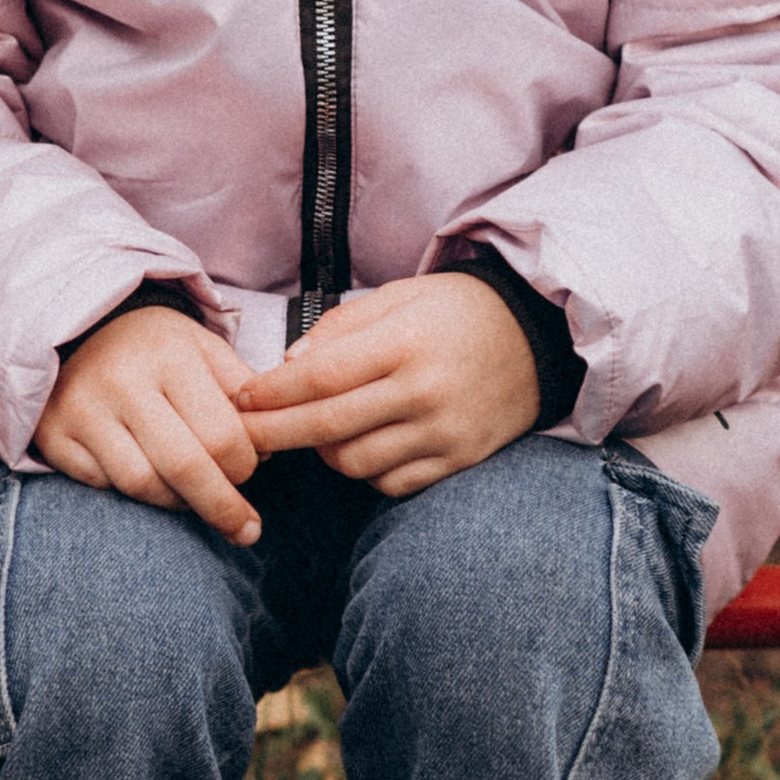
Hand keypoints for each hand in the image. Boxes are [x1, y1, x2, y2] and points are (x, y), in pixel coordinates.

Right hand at [36, 306, 261, 543]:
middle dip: (222, 507)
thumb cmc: (153, 346)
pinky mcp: (53, 434)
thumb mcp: (203, 348)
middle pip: (183, 467)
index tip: (249, 472)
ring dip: (177, 502)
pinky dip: (132, 493)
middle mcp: (121, 380)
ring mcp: (81, 409)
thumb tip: (269, 448)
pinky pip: (102, 485)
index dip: (244, 467)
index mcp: (169, 354)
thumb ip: (241, 391)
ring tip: (194, 499)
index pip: (221, 435)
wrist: (75, 326)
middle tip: (246, 531)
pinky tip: (149, 481)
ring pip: (142, 485)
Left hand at [238, 274, 539, 495]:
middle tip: (242, 435)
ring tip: (313, 432)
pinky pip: (392, 484)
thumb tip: (288, 365)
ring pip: (355, 464)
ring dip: (322, 453)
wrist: (539, 337)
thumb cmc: (458, 310)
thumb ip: (341, 327)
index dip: (271, 393)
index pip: (319, 378)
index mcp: (405, 343)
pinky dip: (366, 472)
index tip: (240, 399)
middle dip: (273, 434)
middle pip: (327, 427)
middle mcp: (424, 391)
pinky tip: (360, 447)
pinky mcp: (460, 460)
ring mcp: (444, 432)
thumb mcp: (400, 295)